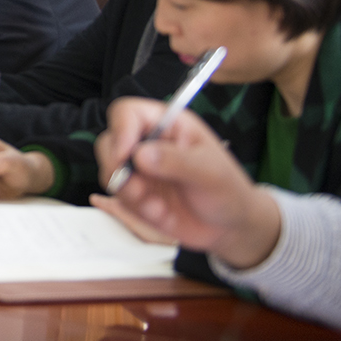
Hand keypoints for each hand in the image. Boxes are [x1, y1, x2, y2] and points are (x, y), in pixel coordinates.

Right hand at [90, 98, 282, 268]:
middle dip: (117, 168)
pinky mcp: (136, 192)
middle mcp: (148, 142)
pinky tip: (161, 214)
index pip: (128, 112)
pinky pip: (119, 196)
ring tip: (157, 207)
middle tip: (138, 189)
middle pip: (110, 141)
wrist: (230, 228)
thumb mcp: (210, 172)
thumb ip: (176, 161)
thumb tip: (140, 155)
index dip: (121, 130)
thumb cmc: (228, 191)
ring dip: (128, 193)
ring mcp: (140, 168)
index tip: (125, 156)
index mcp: (168, 124)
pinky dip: (136, 208)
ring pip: (110, 171)